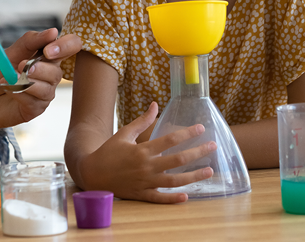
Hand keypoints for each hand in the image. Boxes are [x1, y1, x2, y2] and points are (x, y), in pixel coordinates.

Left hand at [0, 29, 81, 129]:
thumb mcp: (9, 53)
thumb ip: (30, 42)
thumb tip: (54, 31)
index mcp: (45, 56)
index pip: (71, 46)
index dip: (66, 46)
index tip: (48, 50)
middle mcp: (48, 75)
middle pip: (57, 71)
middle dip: (39, 68)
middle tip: (20, 65)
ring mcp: (43, 93)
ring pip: (48, 87)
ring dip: (27, 81)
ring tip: (7, 77)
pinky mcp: (35, 109)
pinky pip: (35, 101)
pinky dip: (19, 93)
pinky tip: (7, 89)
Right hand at [77, 102, 216, 203]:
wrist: (91, 174)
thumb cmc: (108, 152)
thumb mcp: (124, 133)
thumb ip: (142, 121)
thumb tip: (155, 104)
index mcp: (142, 150)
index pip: (170, 140)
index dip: (187, 133)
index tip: (201, 128)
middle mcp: (146, 167)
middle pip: (177, 160)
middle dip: (197, 153)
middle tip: (213, 147)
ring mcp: (144, 182)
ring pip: (173, 181)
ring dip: (193, 177)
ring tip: (209, 171)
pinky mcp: (141, 194)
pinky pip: (159, 198)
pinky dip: (172, 199)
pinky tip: (186, 196)